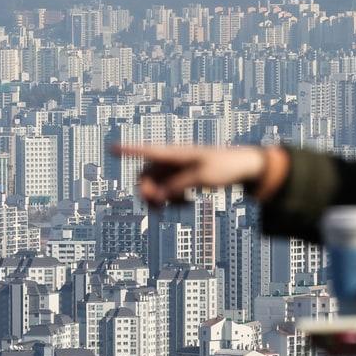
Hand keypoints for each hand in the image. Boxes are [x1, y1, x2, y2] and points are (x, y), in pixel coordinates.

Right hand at [111, 144, 270, 203]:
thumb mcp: (202, 178)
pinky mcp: (184, 180)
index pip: (147, 151)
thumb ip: (177, 187)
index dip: (128, 150)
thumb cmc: (225, 167)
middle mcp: (173, 161)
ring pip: (156, 186)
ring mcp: (178, 171)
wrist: (245, 168)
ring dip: (160, 199)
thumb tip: (157, 198)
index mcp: (176, 153)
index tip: (110, 148)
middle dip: (147, 191)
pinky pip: (169, 193)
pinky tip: (188, 204)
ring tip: (178, 207)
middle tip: (157, 206)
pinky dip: (173, 201)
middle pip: (146, 175)